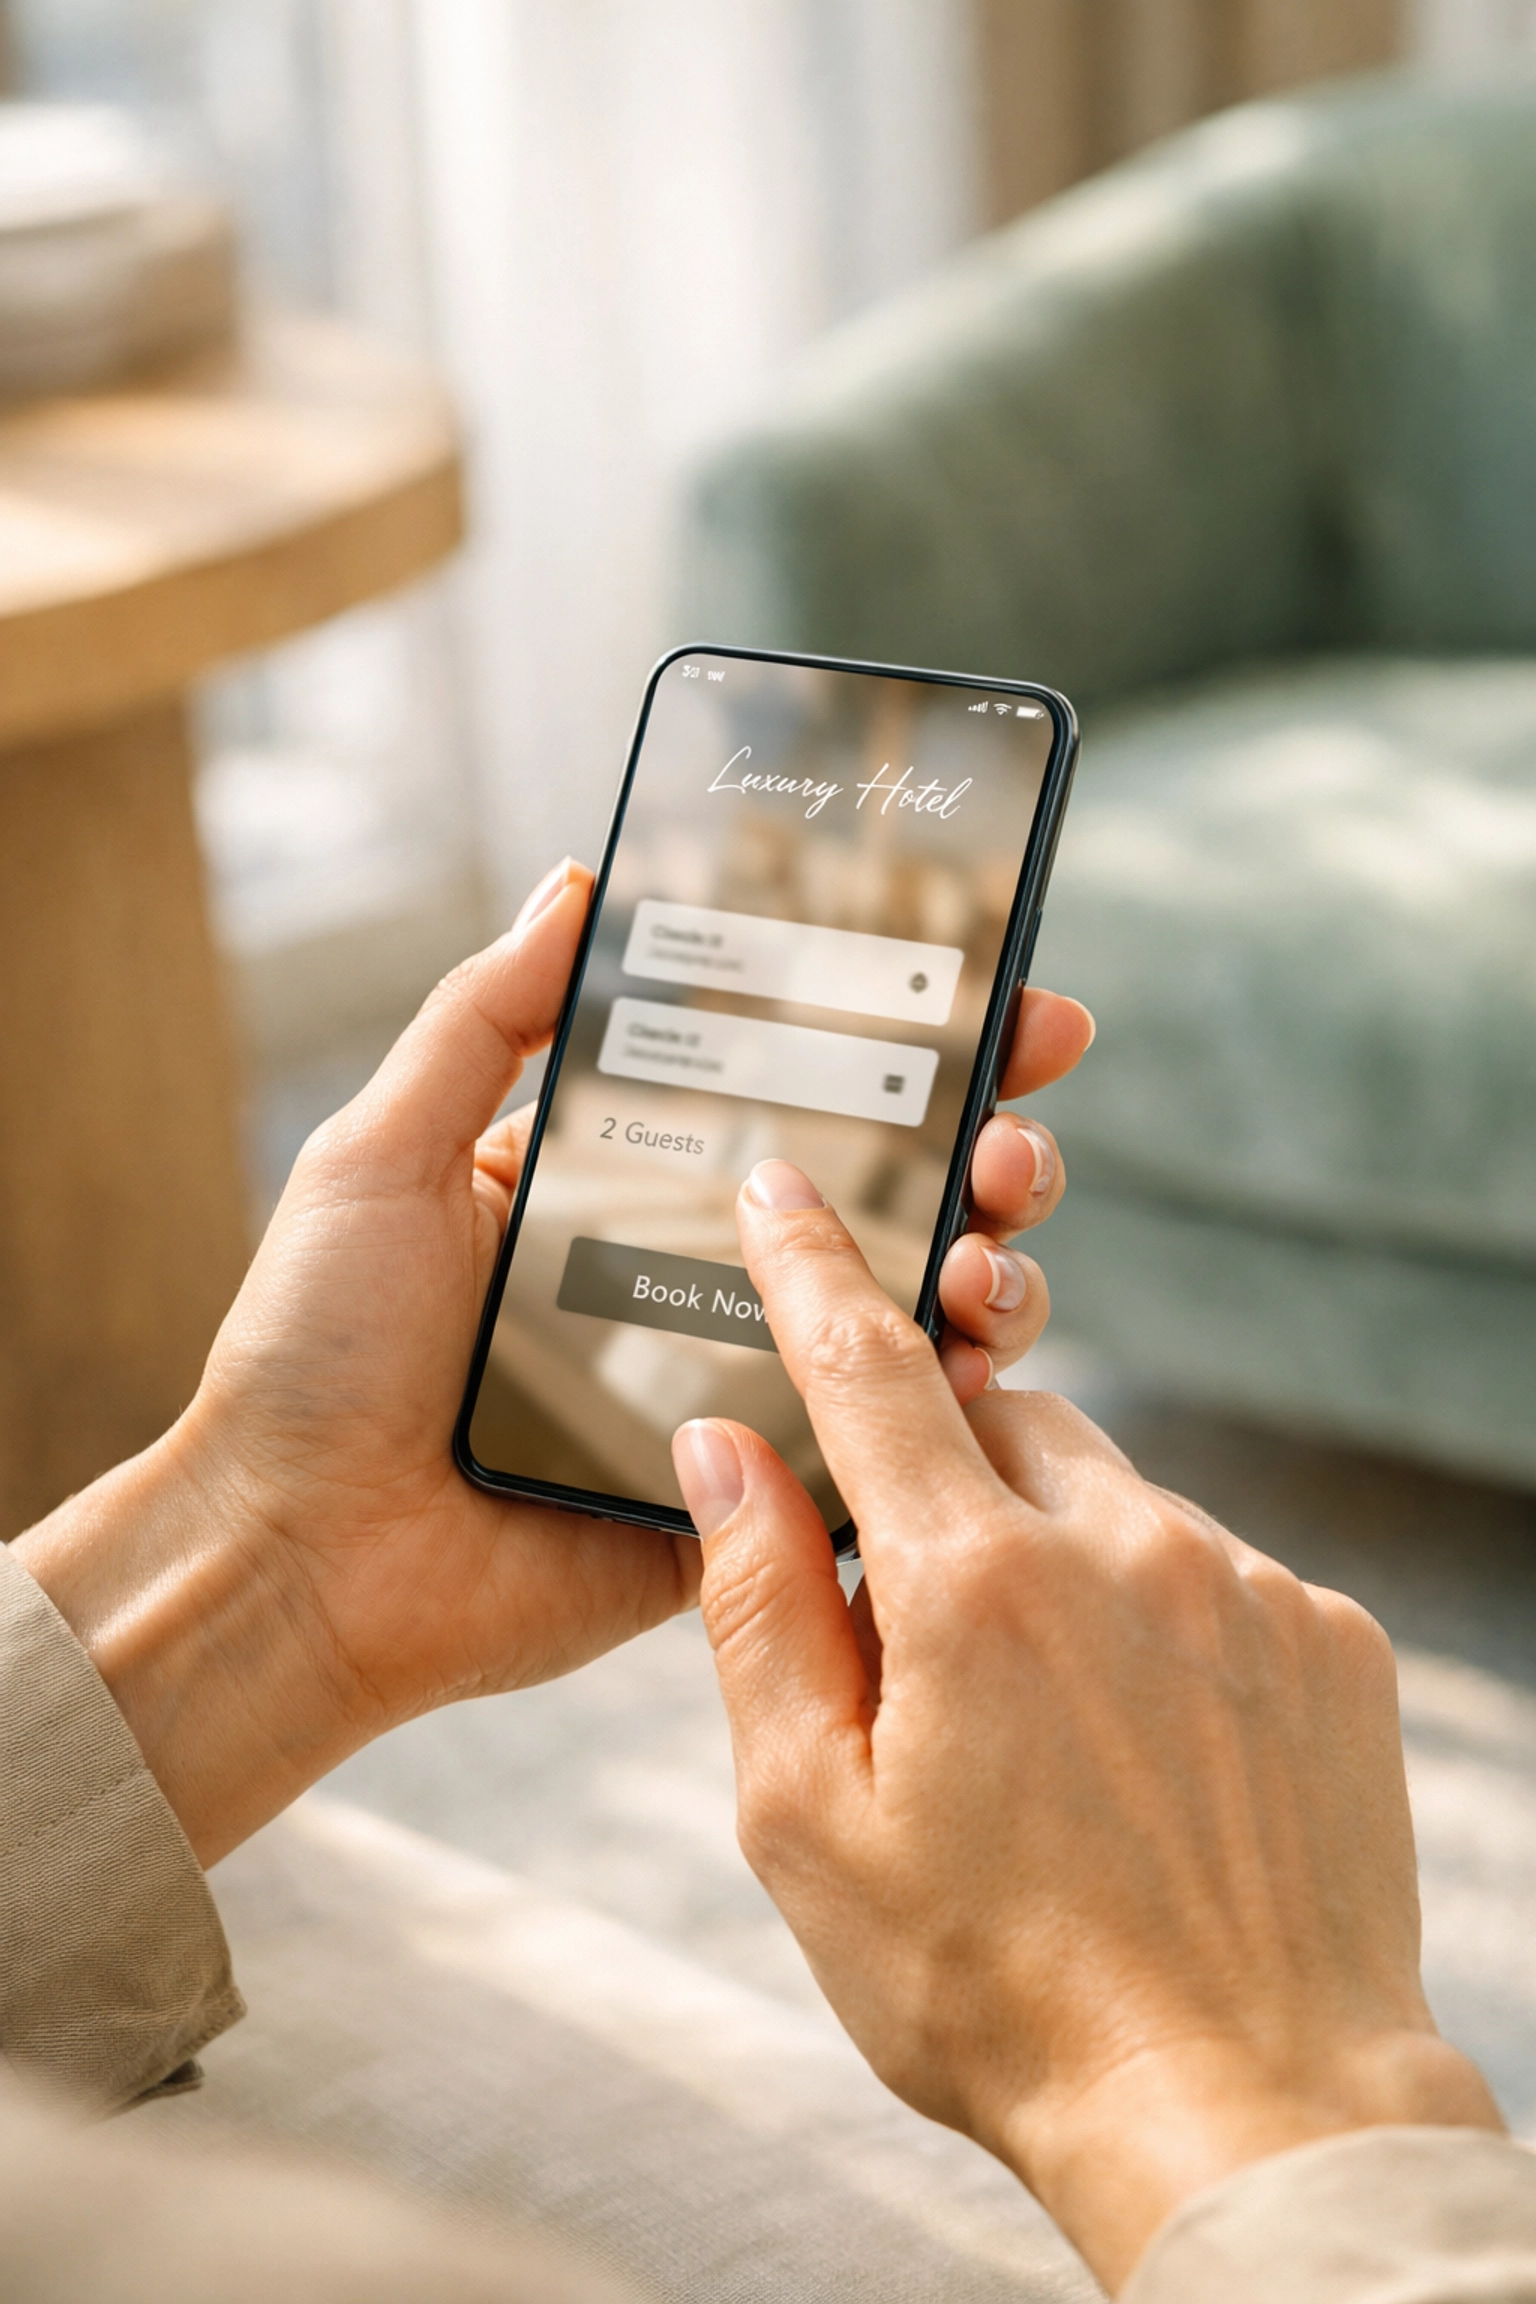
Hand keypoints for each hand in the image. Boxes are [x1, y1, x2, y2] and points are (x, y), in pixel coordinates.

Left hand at [13, 859, 1089, 1867]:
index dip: (907, 1045)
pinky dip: (944, 1401)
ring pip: (906, 1317)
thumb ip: (484, 1018)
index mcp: (624, 1185)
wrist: (294, 1555)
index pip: (795, 1094)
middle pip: (887, 1199)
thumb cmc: (315, 1352)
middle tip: (1020, 1124)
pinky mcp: (748, 1498)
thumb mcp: (385, 1151)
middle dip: (988, 1147)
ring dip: (990, 1264)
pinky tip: (970, 1354)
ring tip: (994, 1237)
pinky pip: (875, 1447)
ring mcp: (735, 1391)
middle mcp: (695, 1279)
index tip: (1001, 998)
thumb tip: (575, 884)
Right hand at [672, 1169, 1502, 2292]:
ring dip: (1052, 1546)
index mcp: (974, 1585)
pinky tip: (1141, 1742)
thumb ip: (759, 1607)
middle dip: (940, 1460)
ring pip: (1110, 1492)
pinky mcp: (1330, 1638)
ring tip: (1043, 1718)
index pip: (870, 1368)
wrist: (1246, 2109)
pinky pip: (1209, 1565)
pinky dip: (1153, 1608)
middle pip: (1001, 1418)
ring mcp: (1245, 1587)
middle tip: (914, 1598)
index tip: (783, 1185)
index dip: (812, 1267)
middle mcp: (1124, 1547)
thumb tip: (721, 1450)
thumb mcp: (810, 1820)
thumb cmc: (997, 1990)